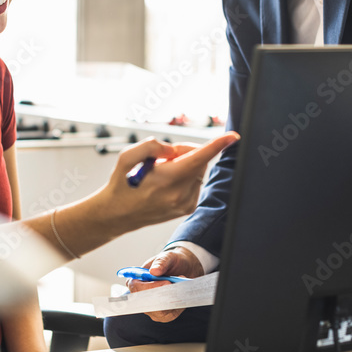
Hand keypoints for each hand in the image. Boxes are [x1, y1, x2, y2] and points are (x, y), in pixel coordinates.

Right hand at [106, 131, 238, 228]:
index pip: (198, 158)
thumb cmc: (122, 184)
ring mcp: (185, 203)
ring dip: (184, 165)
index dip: (217, 145)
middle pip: (197, 160)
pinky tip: (165, 183)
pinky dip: (184, 176)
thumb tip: (172, 149)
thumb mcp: (126, 157)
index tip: (233, 137)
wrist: (118, 214)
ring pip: (197, 171)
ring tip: (160, 173)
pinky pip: (194, 182)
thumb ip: (151, 146)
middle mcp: (179, 194)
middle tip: (162, 156)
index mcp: (166, 179)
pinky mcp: (187, 208)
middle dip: (185, 152)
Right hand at [127, 247, 203, 322]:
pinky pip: (169, 315)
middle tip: (176, 284)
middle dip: (164, 296)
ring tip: (179, 285)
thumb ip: (161, 262)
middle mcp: (141, 296)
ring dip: (172, 299)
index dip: (150, 288)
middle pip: (147, 304)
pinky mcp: (163, 314)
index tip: (166, 283)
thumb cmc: (171, 263)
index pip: (135, 288)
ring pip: (159, 312)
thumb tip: (153, 271)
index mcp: (137, 280)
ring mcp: (151, 307)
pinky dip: (177, 305)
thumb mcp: (167, 257)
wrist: (183, 269)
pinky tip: (181, 294)